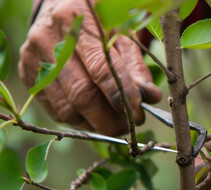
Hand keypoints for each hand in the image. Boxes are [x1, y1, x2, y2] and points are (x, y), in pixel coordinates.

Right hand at [19, 0, 161, 135]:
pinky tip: (95, 117)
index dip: (122, 97)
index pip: (102, 69)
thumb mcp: (122, 35)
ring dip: (96, 124)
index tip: (139, 114)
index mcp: (77, 20)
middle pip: (82, 94)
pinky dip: (80, 121)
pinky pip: (55, 111)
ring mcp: (34, 58)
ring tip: (115, 124)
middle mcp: (49, 38)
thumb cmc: (98, 23)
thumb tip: (151, 97)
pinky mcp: (28, 75)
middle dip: (110, 118)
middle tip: (130, 125)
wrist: (59, 8)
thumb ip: (136, 67)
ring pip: (67, 108)